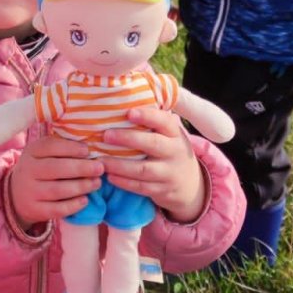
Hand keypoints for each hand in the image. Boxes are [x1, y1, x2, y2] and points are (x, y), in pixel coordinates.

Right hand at [7, 135, 103, 232]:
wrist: (17, 194)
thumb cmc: (40, 168)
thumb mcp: (44, 153)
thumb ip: (62, 148)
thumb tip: (90, 148)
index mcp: (31, 152)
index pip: (50, 146)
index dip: (71, 148)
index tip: (88, 150)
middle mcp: (27, 170)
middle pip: (56, 168)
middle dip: (81, 168)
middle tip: (100, 168)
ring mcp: (29, 191)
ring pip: (57, 190)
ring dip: (81, 186)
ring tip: (96, 183)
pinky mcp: (34, 210)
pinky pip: (56, 209)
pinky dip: (73, 205)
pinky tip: (85, 200)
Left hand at [100, 105, 205, 223]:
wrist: (190, 184)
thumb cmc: (169, 150)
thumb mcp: (168, 135)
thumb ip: (152, 122)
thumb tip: (121, 102)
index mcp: (175, 134)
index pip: (164, 121)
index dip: (147, 116)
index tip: (129, 112)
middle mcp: (174, 152)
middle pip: (152, 144)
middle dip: (128, 139)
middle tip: (106, 135)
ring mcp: (169, 173)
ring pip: (143, 169)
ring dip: (120, 165)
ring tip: (101, 161)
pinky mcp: (162, 190)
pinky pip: (141, 187)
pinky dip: (124, 183)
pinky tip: (109, 176)